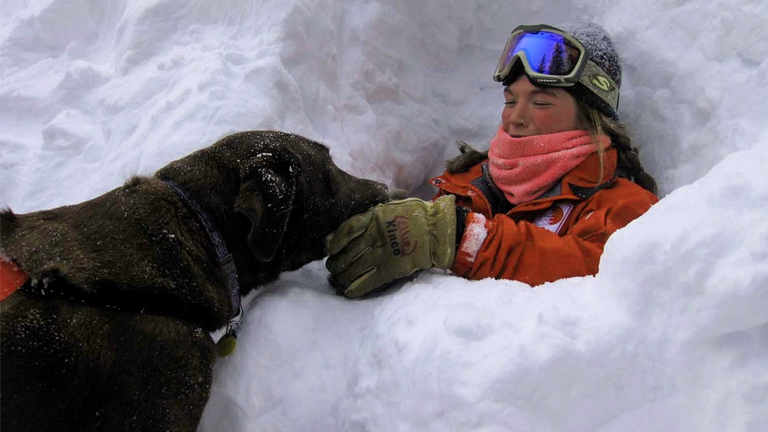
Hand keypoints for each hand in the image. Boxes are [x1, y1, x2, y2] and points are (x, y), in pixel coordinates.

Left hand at [325, 195, 456, 297]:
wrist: (438, 231)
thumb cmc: (417, 215)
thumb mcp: (392, 205)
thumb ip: (374, 213)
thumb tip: (359, 221)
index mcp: (374, 218)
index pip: (346, 230)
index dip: (335, 241)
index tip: (329, 247)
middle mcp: (374, 236)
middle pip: (346, 253)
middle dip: (335, 263)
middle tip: (332, 267)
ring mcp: (382, 254)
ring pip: (353, 269)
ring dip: (342, 277)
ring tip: (338, 280)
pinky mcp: (390, 269)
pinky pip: (368, 281)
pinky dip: (356, 288)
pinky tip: (348, 292)